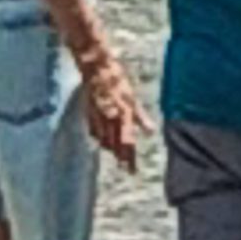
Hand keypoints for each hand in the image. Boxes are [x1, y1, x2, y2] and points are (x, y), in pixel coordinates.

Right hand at [79, 49, 143, 167]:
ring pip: (103, 141)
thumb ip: (141, 116)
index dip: (130, 159)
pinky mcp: (89, 113)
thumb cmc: (117, 79)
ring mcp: (97, 118)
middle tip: (124, 167)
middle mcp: (109, 121)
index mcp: (122, 116)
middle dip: (120, 157)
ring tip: (115, 155)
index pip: (127, 144)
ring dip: (110, 149)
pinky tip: (102, 139)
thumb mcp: (132, 97)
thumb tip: (151, 131)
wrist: (95, 67)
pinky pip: (94, 132)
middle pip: (114, 146)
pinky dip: (99, 138)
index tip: (132, 172)